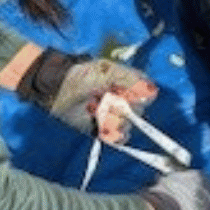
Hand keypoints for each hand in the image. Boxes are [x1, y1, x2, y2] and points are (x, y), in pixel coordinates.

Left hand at [17, 50, 157, 141]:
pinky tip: (99, 125)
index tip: (125, 94)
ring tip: (97, 112)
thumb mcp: (106, 71)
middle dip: (123, 109)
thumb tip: (152, 91)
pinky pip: (118, 138)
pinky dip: (112, 134)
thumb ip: (129, 78)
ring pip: (128, 126)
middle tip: (106, 102)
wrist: (57, 90)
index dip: (139, 97)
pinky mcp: (104, 130)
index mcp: (128, 85)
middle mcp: (124, 101)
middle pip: (139, 112)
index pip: (147, 95)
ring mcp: (114, 116)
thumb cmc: (81, 76)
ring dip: (114, 121)